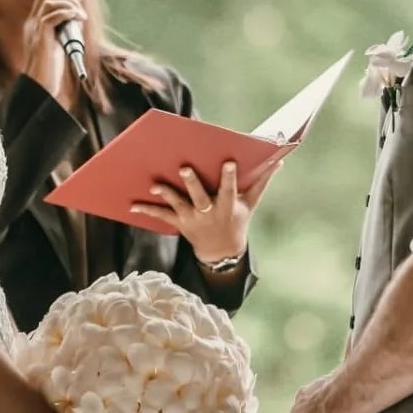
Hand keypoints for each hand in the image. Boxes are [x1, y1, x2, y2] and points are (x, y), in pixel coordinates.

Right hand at [23, 0, 86, 98]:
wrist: (40, 85)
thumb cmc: (49, 68)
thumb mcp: (58, 44)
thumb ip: (64, 30)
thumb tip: (78, 18)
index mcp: (34, 24)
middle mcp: (32, 23)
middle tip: (80, 5)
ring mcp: (34, 30)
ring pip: (49, 3)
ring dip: (69, 4)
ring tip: (81, 15)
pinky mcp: (40, 38)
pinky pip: (51, 17)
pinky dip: (66, 13)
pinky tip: (77, 17)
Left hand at [130, 159, 281, 263]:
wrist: (222, 252)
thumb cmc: (237, 220)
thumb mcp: (250, 204)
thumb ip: (262, 182)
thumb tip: (279, 161)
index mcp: (227, 206)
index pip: (229, 189)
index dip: (229, 177)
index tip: (229, 161)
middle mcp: (209, 212)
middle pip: (200, 196)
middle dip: (192, 183)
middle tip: (184, 167)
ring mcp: (193, 219)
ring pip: (178, 205)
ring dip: (166, 195)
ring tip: (155, 185)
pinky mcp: (179, 223)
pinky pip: (162, 216)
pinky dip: (147, 210)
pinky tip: (133, 204)